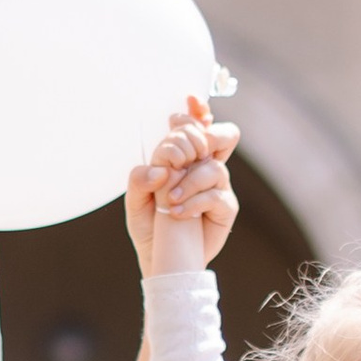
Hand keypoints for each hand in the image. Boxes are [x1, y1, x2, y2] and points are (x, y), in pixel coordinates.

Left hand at [124, 94, 239, 272]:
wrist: (160, 258)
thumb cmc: (150, 225)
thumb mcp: (135, 200)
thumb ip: (140, 179)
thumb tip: (161, 170)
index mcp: (184, 158)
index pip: (197, 126)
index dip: (197, 111)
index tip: (189, 102)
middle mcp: (203, 167)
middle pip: (224, 136)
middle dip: (206, 137)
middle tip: (186, 155)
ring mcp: (217, 186)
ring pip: (214, 167)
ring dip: (189, 181)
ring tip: (169, 200)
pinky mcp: (225, 208)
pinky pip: (216, 195)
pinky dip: (194, 202)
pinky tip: (177, 213)